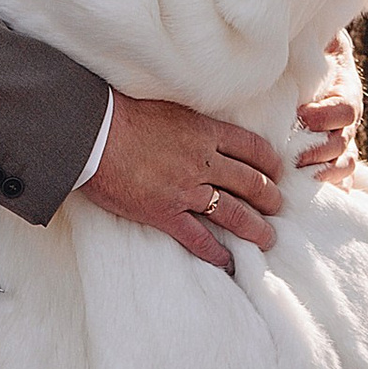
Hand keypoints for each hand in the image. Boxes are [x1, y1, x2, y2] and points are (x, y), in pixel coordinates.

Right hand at [83, 93, 282, 268]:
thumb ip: (191, 122)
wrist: (90, 133)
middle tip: (277, 207)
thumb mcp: (168, 107)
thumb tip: (202, 130)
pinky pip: (197, 238)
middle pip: (250, 183)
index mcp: (204, 132)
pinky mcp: (164, 213)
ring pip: (233, 213)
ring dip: (254, 228)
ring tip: (267, 239)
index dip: (270, 163)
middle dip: (270, 198)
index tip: (276, 172)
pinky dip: (215, 252)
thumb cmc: (121, 112)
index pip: (252, 148)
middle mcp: (203, 162)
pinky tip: (227, 261)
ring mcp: (185, 190)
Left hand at [297, 29, 362, 182]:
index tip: (302, 115)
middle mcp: (345, 117)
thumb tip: (296, 36)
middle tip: (294, 155)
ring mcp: (340, 137)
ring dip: (324, 173)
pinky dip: (331, 189)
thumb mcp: (310, 38)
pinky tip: (312, 197)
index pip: (345, 110)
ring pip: (344, 165)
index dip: (326, 116)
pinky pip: (339, 179)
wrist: (303, 58)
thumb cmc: (303, 47)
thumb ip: (311, 41)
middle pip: (343, 143)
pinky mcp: (328, 155)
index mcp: (344, 88)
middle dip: (319, 151)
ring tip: (300, 176)